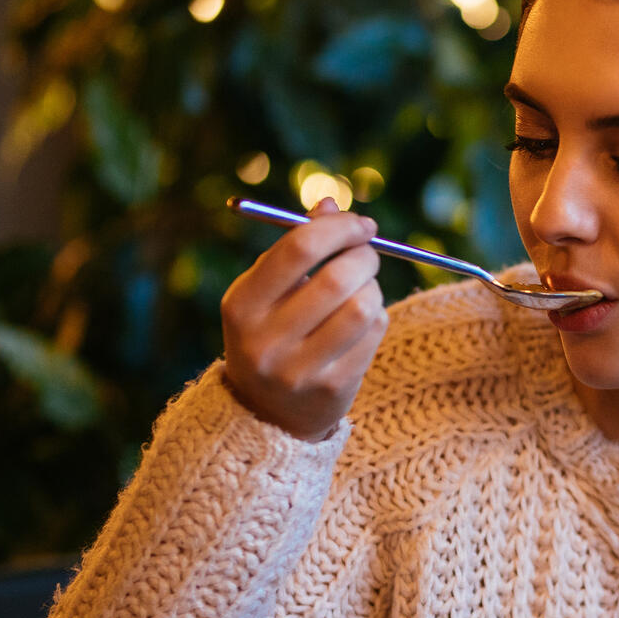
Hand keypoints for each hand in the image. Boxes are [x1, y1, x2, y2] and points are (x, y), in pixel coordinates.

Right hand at [221, 199, 387, 440]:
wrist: (266, 413)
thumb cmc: (273, 332)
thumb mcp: (268, 291)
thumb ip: (296, 247)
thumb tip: (330, 205)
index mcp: (241, 305)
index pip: (298, 249)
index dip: (338, 228)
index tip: (362, 224)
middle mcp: (265, 340)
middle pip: (337, 278)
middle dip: (364, 257)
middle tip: (367, 254)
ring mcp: (298, 370)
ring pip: (362, 307)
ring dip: (373, 289)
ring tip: (362, 291)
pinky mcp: (333, 390)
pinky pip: (374, 335)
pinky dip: (377, 317)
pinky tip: (362, 322)